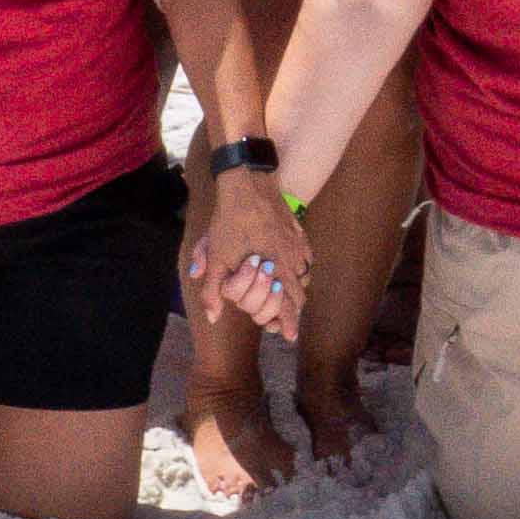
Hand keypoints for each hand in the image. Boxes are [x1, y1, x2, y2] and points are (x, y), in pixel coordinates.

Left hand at [192, 171, 310, 334]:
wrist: (247, 182)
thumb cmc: (229, 220)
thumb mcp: (216, 256)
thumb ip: (213, 290)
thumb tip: (212, 318)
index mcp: (273, 270)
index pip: (286, 306)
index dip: (289, 323)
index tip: (290, 336)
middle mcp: (291, 261)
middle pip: (300, 294)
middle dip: (294, 308)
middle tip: (288, 317)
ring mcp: (297, 245)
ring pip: (305, 276)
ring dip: (297, 287)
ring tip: (289, 293)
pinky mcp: (298, 231)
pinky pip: (306, 257)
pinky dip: (301, 267)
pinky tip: (292, 265)